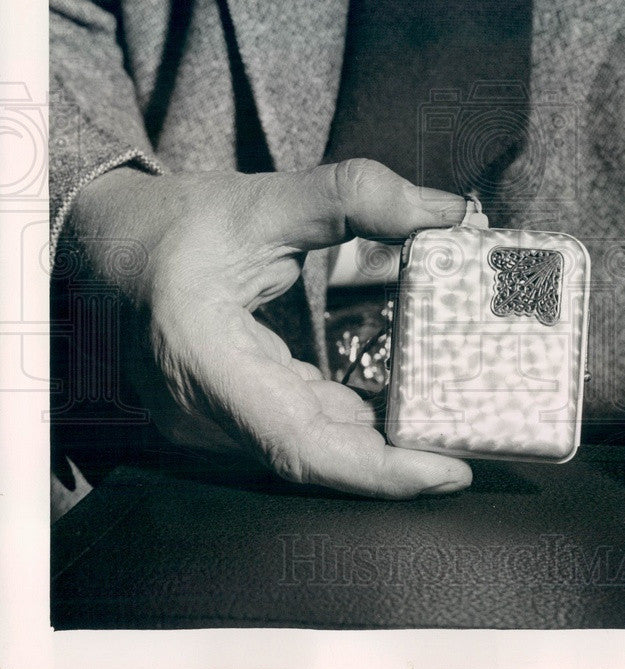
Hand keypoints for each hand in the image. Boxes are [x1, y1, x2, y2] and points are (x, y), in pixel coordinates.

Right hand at [67, 160, 472, 497]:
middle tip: (471, 447)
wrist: (110, 247)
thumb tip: (449, 212)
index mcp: (203, 356)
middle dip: (397, 463)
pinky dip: (349, 426)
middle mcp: (200, 409)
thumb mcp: (265, 200)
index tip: (449, 472)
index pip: (299, 443)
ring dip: (378, 446)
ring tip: (446, 429)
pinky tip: (393, 412)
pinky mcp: (224, 415)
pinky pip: (296, 433)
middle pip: (314, 458)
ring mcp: (208, 421)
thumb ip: (356, 196)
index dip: (379, 471)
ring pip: (309, 451)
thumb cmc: (175, 225)